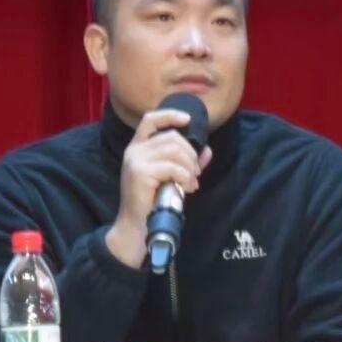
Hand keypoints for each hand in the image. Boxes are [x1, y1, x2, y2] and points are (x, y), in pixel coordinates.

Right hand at [104, 107, 212, 266]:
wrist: (136, 226)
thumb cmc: (152, 203)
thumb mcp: (171, 178)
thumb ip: (187, 163)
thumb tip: (208, 151)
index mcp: (137, 147)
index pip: (150, 119)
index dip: (170, 115)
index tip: (188, 120)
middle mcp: (134, 150)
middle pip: (171, 137)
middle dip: (190, 154)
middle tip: (195, 173)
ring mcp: (135, 160)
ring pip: (174, 151)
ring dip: (190, 167)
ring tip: (192, 183)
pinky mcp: (140, 173)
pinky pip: (173, 167)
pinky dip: (185, 177)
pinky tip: (187, 188)